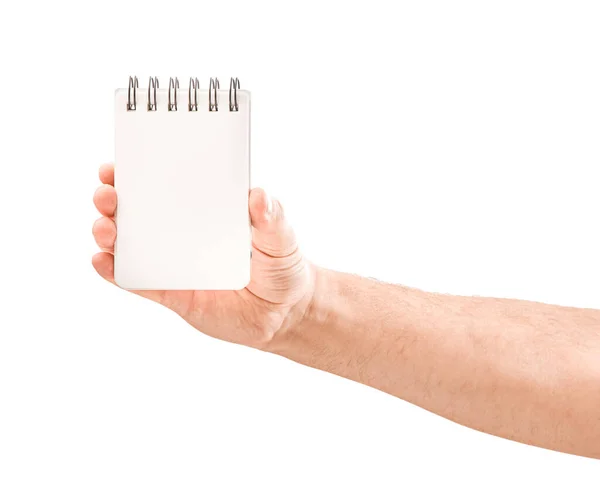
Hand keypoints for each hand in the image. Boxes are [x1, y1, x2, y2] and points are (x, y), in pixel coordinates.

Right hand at [92, 163, 313, 348]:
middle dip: (113, 201)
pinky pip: (139, 282)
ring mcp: (174, 265)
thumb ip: (272, 218)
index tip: (117, 167)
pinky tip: (103, 262)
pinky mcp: (173, 295)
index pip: (164, 189)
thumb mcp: (281, 238)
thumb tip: (259, 196)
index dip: (137, 176)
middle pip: (136, 214)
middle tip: (108, 194)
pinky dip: (116, 272)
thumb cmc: (282, 267)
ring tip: (105, 228)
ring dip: (108, 234)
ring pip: (130, 247)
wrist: (285, 313)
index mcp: (203, 214)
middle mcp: (182, 236)